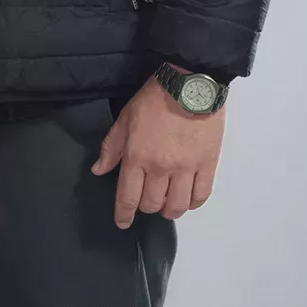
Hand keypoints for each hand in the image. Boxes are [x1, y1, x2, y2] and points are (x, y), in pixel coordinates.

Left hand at [91, 69, 224, 227]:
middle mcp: (160, 168)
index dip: (124, 215)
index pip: (128, 197)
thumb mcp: (125, 120)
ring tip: (168, 205)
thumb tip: (98, 170)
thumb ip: (111, 148)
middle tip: (148, 200)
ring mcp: (186, 168)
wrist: (190, 84)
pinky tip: (188, 199)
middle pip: (152, 204)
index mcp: (137, 157)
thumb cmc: (155, 99)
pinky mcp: (207, 164)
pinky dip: (193, 203)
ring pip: (177, 206)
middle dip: (146, 207)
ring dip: (169, 210)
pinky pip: (201, 195)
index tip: (123, 222)